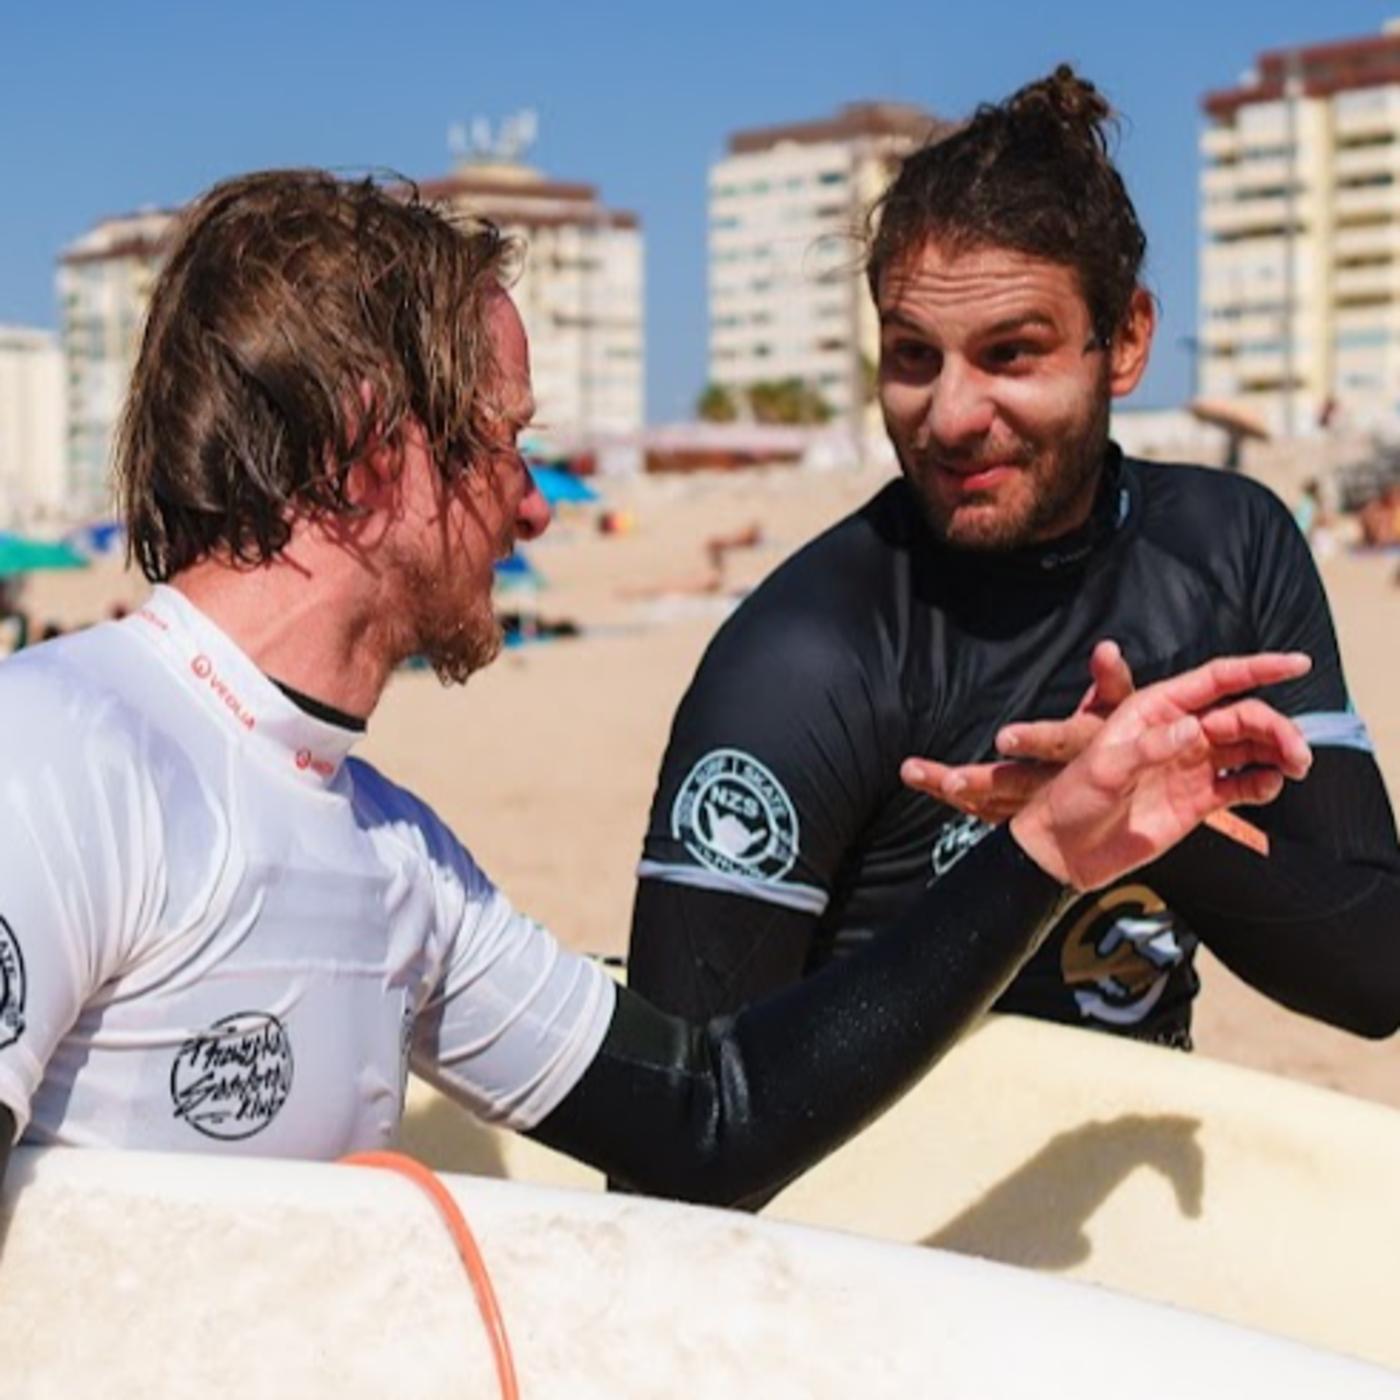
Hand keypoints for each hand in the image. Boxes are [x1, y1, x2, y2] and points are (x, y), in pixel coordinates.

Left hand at [900, 640, 1134, 822]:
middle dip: (982, 782)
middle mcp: (1059, 781)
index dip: (1033, 741)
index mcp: (1082, 750)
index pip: (1057, 744)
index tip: (1004, 737)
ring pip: (996, 801)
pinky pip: (991, 810)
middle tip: (950, 781)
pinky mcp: (1029, 813)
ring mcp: (1041, 800)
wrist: (1134, 783)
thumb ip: (1112, 679)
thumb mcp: (1123, 706)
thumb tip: (1106, 650)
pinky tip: (930, 786)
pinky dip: (963, 801)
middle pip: (1018, 782)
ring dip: (958, 791)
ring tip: (915, 774)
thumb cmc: (1122, 736)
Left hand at [1008, 653, 1312, 890]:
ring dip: (1279, 752)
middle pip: (1242, 715)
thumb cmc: (1072, 800)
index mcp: (1154, 710)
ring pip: (1249, 747)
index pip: (1215, 680)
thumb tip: (1196, 727)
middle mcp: (1178, 731)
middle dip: (1275, 726)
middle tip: (1298, 753)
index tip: (1299, 663)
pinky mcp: (1198, 799)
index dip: (1258, 668)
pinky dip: (1263, 783)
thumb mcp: (1104, 769)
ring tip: (1297, 767)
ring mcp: (1191, 765)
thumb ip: (1149, 747)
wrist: (1065, 851)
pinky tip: (1270, 787)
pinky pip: (1242, 784)